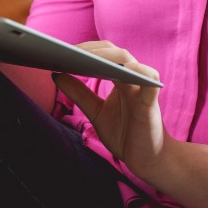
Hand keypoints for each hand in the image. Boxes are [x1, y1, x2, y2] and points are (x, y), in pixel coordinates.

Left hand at [53, 41, 164, 175]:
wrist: (146, 159)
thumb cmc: (124, 134)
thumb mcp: (96, 112)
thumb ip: (79, 94)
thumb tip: (57, 74)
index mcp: (120, 78)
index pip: (104, 53)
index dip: (85, 49)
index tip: (62, 50)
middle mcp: (131, 78)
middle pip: (114, 52)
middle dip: (91, 49)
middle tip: (68, 52)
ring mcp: (142, 88)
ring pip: (128, 60)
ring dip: (107, 56)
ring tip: (84, 58)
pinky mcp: (150, 102)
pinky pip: (149, 79)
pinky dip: (137, 70)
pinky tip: (120, 68)